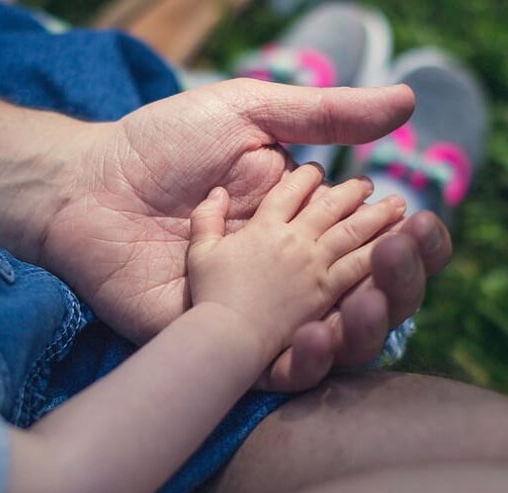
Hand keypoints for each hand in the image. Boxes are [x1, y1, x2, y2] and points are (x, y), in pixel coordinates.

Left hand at [35, 79, 448, 389]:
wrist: (90, 184)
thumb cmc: (165, 144)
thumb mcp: (250, 116)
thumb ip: (325, 115)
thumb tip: (409, 103)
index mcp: (303, 229)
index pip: (376, 248)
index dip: (408, 244)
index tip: (417, 223)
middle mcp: (288, 278)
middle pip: (366, 303)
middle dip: (396, 287)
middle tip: (396, 256)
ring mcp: (254, 316)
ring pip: (329, 347)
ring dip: (359, 331)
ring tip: (363, 303)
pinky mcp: (214, 345)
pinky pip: (267, 374)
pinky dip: (299, 363)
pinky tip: (313, 337)